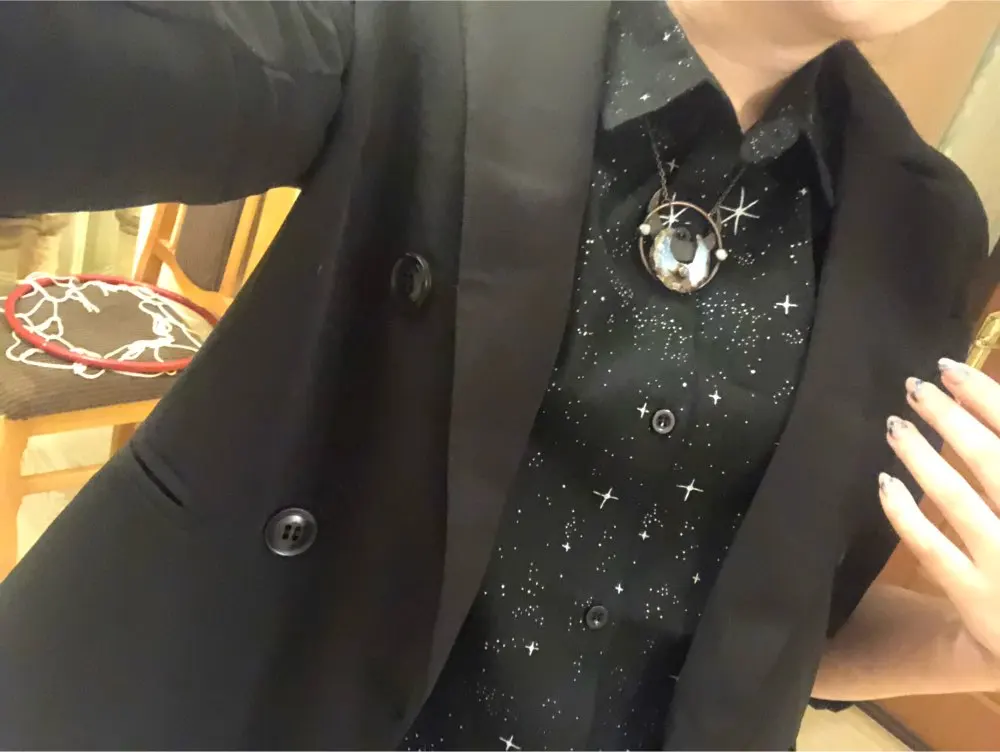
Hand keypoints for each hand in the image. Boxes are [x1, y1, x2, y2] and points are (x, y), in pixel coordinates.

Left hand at [880, 358, 999, 662]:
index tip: (949, 367)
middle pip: (988, 458)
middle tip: (913, 387)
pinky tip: (884, 482)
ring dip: (922, 455)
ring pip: (956, 498)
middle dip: (949, 416)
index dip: (985, 396)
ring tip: (895, 425)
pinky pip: (930, 547)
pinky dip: (904, 512)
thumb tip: (980, 407)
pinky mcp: (976, 595)